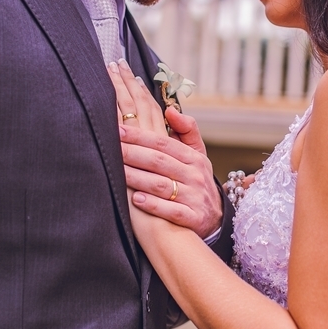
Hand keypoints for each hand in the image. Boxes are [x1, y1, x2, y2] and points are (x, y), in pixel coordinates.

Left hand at [108, 61, 222, 238]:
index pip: (163, 143)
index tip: (119, 130)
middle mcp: (195, 176)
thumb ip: (186, 130)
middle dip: (133, 154)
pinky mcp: (193, 218)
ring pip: (162, 186)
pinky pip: (171, 211)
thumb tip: (170, 110)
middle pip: (159, 162)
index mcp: (194, 158)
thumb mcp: (197, 155)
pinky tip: (136, 200)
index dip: (140, 136)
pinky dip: (154, 206)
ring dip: (138, 179)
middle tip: (112, 149)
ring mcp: (195, 197)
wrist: (216, 218)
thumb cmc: (196, 181)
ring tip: (118, 173)